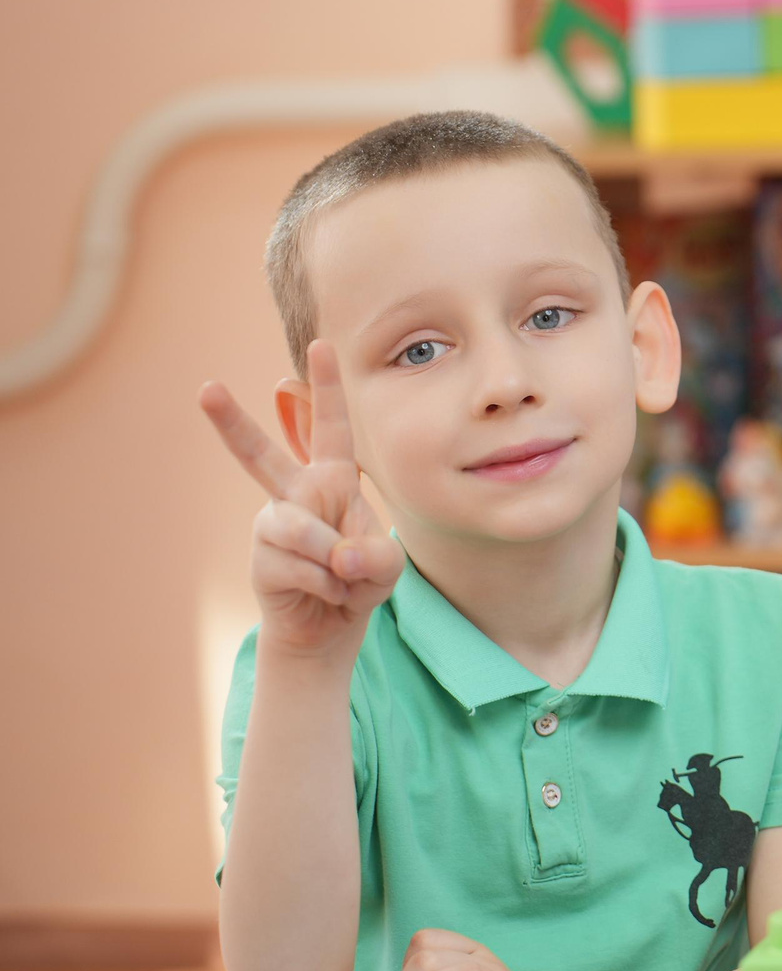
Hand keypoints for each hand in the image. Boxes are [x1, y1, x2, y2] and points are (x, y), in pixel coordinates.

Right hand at [199, 342, 405, 659]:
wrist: (328, 626)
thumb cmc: (360, 581)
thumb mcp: (386, 566)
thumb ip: (374, 556)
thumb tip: (337, 555)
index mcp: (333, 480)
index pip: (331, 428)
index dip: (326, 388)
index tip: (319, 344)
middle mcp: (297, 494)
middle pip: (260, 454)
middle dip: (231, 422)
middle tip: (206, 387)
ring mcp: (274, 524)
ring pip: (302, 531)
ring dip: (332, 564)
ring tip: (340, 580)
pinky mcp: (261, 556)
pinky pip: (298, 566)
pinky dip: (324, 585)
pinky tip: (322, 592)